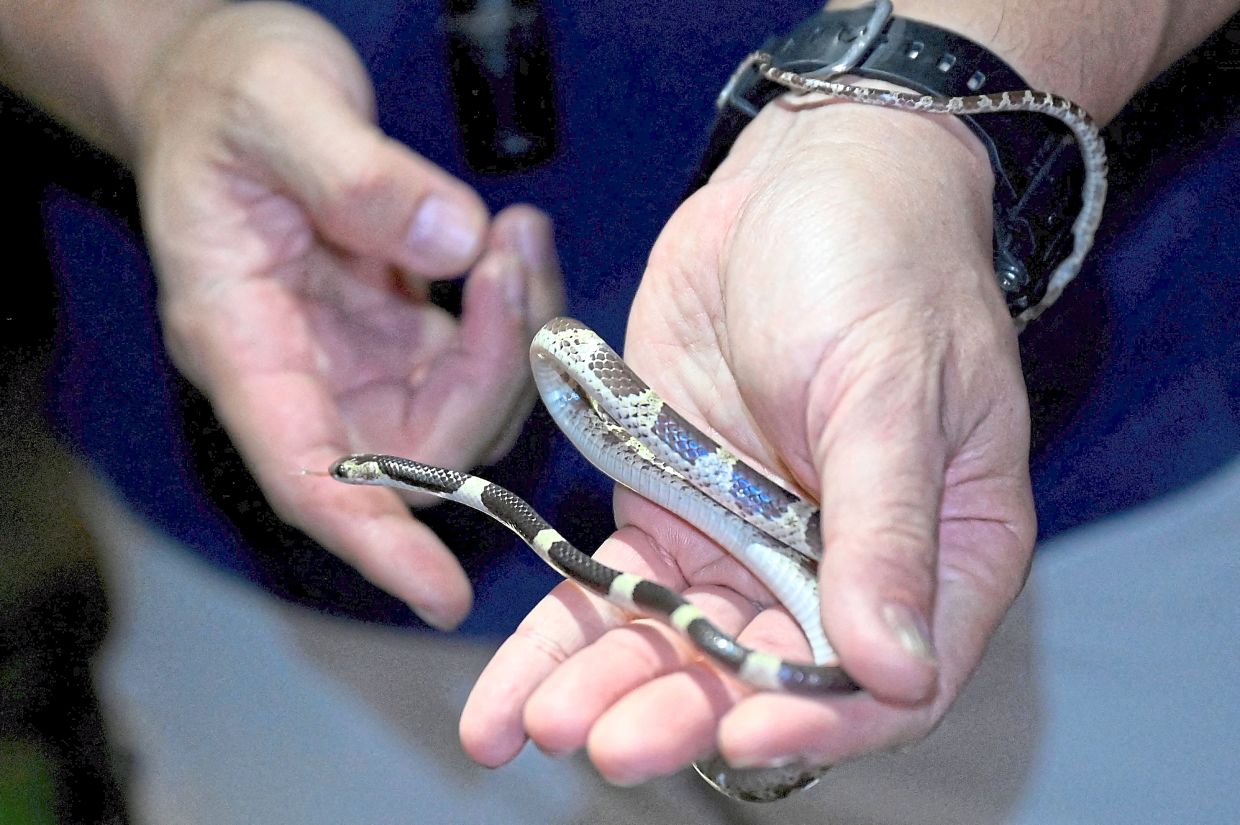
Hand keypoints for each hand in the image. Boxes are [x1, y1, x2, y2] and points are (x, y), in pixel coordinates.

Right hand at [134, 2, 562, 627]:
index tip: (439, 594)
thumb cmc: (227, 92)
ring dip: (512, 336)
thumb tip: (457, 244)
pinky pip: (475, 357)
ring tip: (517, 234)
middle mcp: (304, 370)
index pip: (307, 475)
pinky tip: (511, 242)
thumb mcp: (280, 106)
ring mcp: (357, 354)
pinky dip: (510, 313)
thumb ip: (360, 175)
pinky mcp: (396, 328)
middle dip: (490, 371)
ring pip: (461, 406)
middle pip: (415, 445)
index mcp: (243, 342)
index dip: (373, 541)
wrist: (227, 78)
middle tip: (513, 257)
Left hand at [461, 93, 1034, 781]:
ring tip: (535, 726)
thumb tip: (894, 668)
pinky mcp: (670, 509)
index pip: (887, 679)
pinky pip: (614, 590)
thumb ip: (887, 530)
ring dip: (607, 687)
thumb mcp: (894, 390)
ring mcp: (746, 542)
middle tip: (606, 742)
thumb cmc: (883, 265)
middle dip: (681, 711)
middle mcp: (838, 567)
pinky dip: (562, 639)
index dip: (817, 718)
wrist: (799, 181)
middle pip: (761, 673)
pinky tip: (506, 700)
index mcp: (936, 554)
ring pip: (675, 645)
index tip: (743, 729)